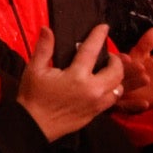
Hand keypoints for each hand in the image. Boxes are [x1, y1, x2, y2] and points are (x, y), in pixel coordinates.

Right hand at [16, 26, 126, 141]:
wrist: (34, 125)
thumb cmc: (33, 95)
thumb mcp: (34, 69)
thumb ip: (44, 48)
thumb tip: (47, 29)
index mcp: (76, 76)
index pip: (92, 51)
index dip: (98, 36)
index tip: (104, 27)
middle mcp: (92, 89)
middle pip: (116, 71)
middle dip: (115, 60)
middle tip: (107, 55)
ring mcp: (97, 103)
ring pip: (118, 87)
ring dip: (116, 77)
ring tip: (107, 72)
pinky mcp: (96, 113)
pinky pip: (112, 100)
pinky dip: (112, 91)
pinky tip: (103, 87)